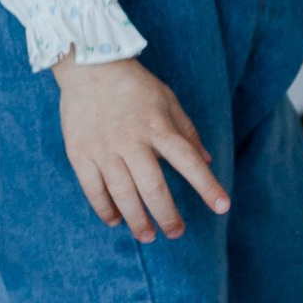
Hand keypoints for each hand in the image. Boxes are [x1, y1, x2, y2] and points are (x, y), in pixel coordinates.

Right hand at [53, 53, 230, 241]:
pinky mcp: (80, 153)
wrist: (88, 65)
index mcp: (157, 127)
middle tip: (176, 233)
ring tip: (147, 236)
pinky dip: (104, 209)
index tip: (223, 207)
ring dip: (137, 220)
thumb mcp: (167, 100)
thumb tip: (207, 161)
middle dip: (168, 216)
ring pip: (123, 195)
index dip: (207, 186)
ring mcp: (104, 148)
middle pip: (154, 188)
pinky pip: (93, 189)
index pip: (188, 161)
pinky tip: (115, 220)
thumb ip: (187, 132)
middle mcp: (132, 140)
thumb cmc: (134, 85)